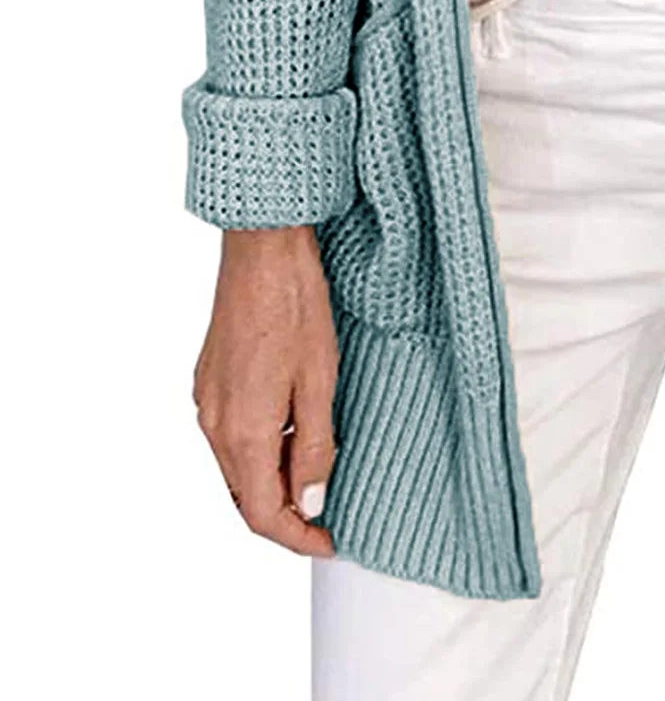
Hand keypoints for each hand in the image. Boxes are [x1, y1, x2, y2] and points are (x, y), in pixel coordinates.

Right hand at [193, 226, 338, 558]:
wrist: (263, 249)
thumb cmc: (296, 304)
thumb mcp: (321, 380)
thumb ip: (315, 447)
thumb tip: (312, 502)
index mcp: (243, 430)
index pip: (261, 513)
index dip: (297, 538)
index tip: (330, 543)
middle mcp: (214, 422)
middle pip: (244, 496)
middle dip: (285, 515)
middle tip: (329, 518)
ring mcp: (206, 401)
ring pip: (237, 468)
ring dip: (273, 483)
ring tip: (319, 478)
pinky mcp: (208, 381)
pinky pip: (231, 437)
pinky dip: (260, 453)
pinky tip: (293, 438)